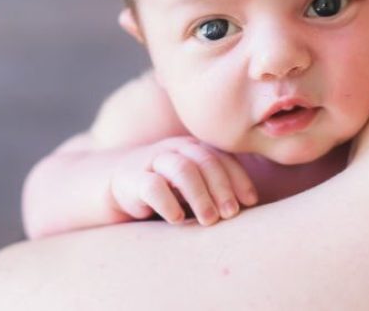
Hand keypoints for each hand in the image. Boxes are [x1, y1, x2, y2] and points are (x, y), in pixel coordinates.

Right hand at [110, 137, 258, 225]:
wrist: (118, 184)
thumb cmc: (167, 188)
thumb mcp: (193, 185)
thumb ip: (215, 189)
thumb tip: (251, 208)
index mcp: (194, 149)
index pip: (222, 158)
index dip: (239, 178)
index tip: (250, 201)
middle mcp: (175, 150)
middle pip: (206, 161)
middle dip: (223, 188)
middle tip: (231, 213)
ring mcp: (153, 160)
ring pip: (182, 169)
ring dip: (200, 195)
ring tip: (209, 220)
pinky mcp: (132, 178)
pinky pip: (152, 185)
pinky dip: (167, 202)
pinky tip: (177, 219)